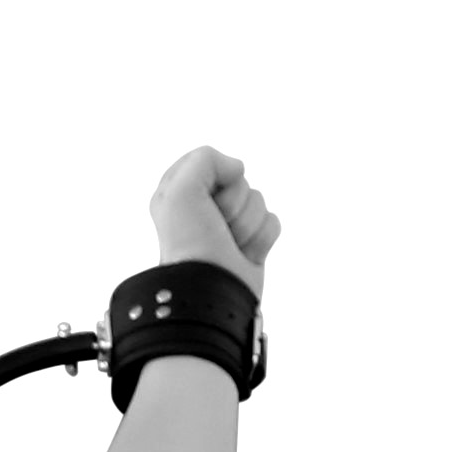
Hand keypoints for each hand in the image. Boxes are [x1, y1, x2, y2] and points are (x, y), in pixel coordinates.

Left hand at [148, 146, 278, 286]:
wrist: (210, 293)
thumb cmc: (191, 244)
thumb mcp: (181, 188)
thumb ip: (205, 158)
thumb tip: (238, 168)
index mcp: (179, 197)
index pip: (207, 162)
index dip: (212, 177)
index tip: (202, 200)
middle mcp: (203, 211)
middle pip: (238, 181)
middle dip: (233, 203)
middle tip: (217, 228)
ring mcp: (229, 230)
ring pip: (257, 201)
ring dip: (247, 223)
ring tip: (229, 246)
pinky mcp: (251, 247)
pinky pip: (272, 223)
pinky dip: (262, 239)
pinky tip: (245, 256)